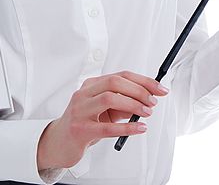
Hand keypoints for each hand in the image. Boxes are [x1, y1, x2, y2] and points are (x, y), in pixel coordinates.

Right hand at [36, 71, 168, 170]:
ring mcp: (80, 111)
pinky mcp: (80, 130)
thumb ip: (123, 104)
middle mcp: (84, 94)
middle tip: (153, 101)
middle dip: (138, 90)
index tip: (159, 88)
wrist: (58, 143)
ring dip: (132, 104)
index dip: (143, 81)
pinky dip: (127, 127)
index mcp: (91, 85)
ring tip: (146, 112)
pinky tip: (139, 128)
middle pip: (114, 83)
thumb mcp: (104, 111)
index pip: (120, 76)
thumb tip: (146, 101)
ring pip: (109, 98)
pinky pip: (106, 127)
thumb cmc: (83, 124)